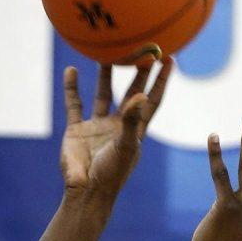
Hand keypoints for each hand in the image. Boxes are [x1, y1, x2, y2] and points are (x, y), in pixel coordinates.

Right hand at [60, 59, 172, 201]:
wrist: (86, 193)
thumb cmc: (111, 174)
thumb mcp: (125, 147)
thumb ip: (131, 120)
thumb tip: (142, 94)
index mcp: (134, 130)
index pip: (151, 100)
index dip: (161, 81)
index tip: (170, 58)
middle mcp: (117, 125)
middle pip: (130, 92)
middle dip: (137, 72)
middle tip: (143, 47)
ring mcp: (97, 127)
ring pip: (102, 94)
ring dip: (105, 74)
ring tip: (107, 52)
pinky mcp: (77, 130)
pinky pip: (74, 104)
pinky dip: (71, 88)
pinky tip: (71, 70)